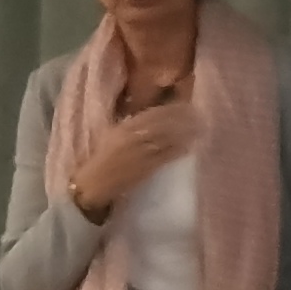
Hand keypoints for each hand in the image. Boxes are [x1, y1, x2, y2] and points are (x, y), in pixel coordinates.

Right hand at [72, 99, 200, 219]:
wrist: (93, 185)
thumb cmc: (101, 160)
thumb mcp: (111, 137)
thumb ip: (129, 126)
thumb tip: (148, 118)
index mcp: (123, 128)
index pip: (152, 114)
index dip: (170, 109)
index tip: (185, 104)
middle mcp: (133, 137)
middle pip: (162, 124)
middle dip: (181, 119)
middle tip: (197, 115)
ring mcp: (140, 153)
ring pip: (167, 139)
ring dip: (184, 133)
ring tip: (198, 129)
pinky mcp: (146, 168)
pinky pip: (166, 156)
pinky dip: (178, 150)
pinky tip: (189, 147)